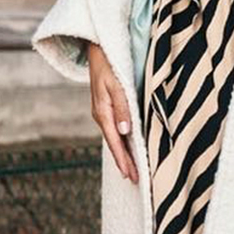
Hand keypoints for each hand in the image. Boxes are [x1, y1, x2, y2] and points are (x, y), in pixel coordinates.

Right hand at [87, 42, 138, 182]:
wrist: (98, 52)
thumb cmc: (110, 66)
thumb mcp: (117, 86)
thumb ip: (122, 107)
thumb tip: (125, 132)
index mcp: (103, 113)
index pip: (115, 143)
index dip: (124, 160)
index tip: (131, 175)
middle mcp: (101, 117)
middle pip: (114, 145)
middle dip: (124, 163)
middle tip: (135, 180)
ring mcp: (103, 114)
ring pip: (114, 139)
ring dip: (123, 154)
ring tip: (132, 170)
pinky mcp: (106, 109)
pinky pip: (114, 131)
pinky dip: (121, 142)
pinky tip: (126, 148)